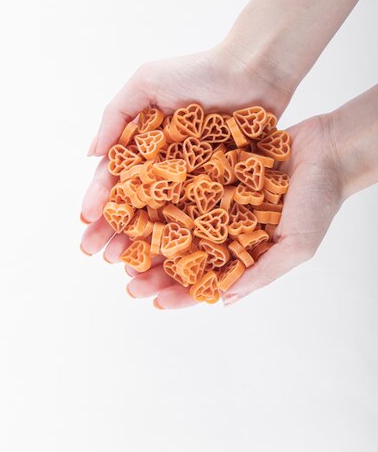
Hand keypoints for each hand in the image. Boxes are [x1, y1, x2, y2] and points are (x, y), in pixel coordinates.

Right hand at [80, 45, 292, 257]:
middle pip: (136, 208)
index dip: (99, 202)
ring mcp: (191, 185)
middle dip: (114, 232)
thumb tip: (90, 155)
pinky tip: (168, 259)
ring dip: (142, 244)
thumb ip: (115, 116)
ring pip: (163, 221)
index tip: (85, 223)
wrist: (252, 72)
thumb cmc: (198, 72)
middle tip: (99, 256)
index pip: (116, 182)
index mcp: (144, 150)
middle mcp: (165, 172)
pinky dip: (183, 240)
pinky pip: (198, 220)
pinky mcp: (219, 192)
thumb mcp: (147, 83)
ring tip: (127, 265)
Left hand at [123, 114, 343, 308]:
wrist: (327, 149)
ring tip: (123, 248)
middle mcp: (225, 232)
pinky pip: (182, 187)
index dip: (182, 295)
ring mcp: (217, 204)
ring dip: (150, 238)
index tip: (156, 302)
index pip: (207, 282)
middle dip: (156, 272)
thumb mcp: (297, 246)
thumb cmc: (320, 202)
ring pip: (176, 225)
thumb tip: (225, 301)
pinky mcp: (213, 174)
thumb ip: (262, 273)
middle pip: (184, 257)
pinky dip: (161, 196)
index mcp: (243, 256)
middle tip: (129, 282)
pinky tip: (137, 202)